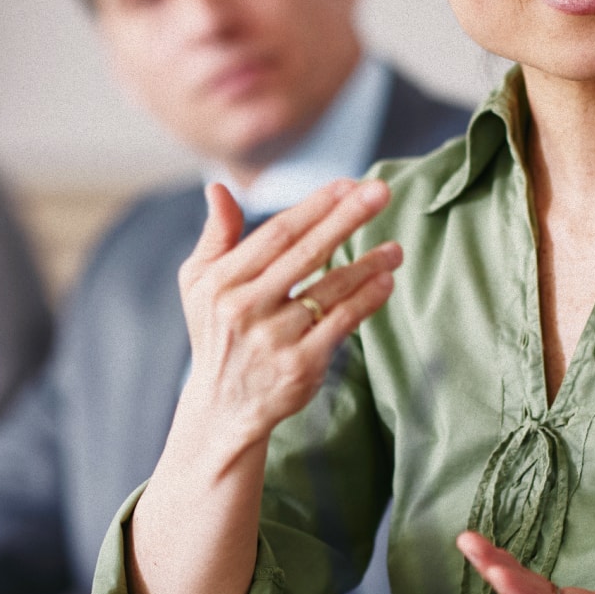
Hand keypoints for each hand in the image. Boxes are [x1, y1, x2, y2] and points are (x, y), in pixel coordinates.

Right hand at [168, 179, 401, 465]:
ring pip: (330, 290)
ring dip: (367, 264)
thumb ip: (215, 235)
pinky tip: (386, 281)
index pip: (275, 234)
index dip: (314, 207)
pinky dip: (366, 300)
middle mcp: (245, 309)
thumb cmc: (217, 334)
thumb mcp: (198, 285)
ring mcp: (273, 339)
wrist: (222, 409)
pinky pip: (341, 324)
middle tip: (381, 192)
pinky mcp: (300, 366)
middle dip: (346, 218)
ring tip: (396, 248)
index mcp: (220, 282)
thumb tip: (218, 187)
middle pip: (306, 253)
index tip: (346, 184)